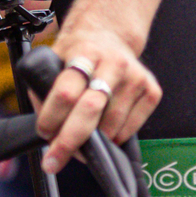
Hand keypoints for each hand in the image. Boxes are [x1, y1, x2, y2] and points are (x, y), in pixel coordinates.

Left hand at [38, 13, 159, 170]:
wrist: (109, 35)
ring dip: (92, 142)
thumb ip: (46, 93)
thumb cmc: (78, 54)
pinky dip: (113, 138)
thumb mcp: (53, 61)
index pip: (66, 92)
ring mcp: (135, 77)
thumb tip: (49, 134)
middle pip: (90, 110)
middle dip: (69, 141)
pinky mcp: (151, 91)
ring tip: (80, 139)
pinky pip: (130, 129)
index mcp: (84, 53)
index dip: (52, 118)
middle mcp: (113, 63)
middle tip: (54, 162)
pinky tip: (104, 129)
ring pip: (111, 125)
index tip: (43, 134)